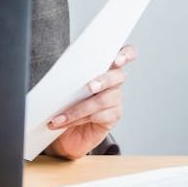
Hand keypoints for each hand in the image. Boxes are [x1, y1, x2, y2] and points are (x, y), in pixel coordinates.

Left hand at [45, 44, 136, 159]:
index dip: (126, 54)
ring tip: (61, 115)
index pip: (125, 54)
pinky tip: (64, 122)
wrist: (67, 132)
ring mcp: (115, 100)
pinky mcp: (113, 117)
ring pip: (102, 100)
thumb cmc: (67, 102)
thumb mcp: (67, 84)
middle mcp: (114, 82)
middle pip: (118, 76)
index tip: (117, 59)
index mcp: (105, 66)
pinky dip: (77, 119)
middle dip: (103, 80)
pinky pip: (98, 116)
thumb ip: (73, 74)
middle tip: (90, 87)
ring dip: (78, 108)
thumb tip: (62, 71)